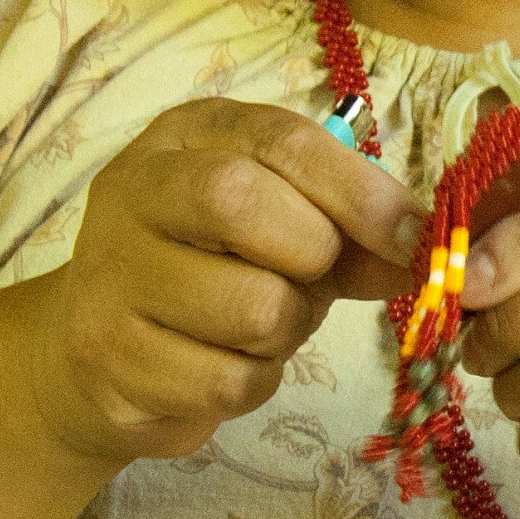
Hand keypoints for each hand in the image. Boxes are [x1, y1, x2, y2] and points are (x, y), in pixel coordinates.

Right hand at [28, 102, 412, 466]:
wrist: (92, 353)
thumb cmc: (210, 272)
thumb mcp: (283, 227)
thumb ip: (353, 231)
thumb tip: (427, 251)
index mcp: (185, 137)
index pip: (280, 140)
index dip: (358, 190)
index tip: (414, 237)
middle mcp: (133, 189)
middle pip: (241, 202)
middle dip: (311, 254)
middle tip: (313, 280)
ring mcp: (109, 273)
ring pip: (250, 307)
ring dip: (287, 330)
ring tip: (262, 325)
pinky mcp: (107, 355)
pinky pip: (227, 380)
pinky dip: (253, 381)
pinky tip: (225, 364)